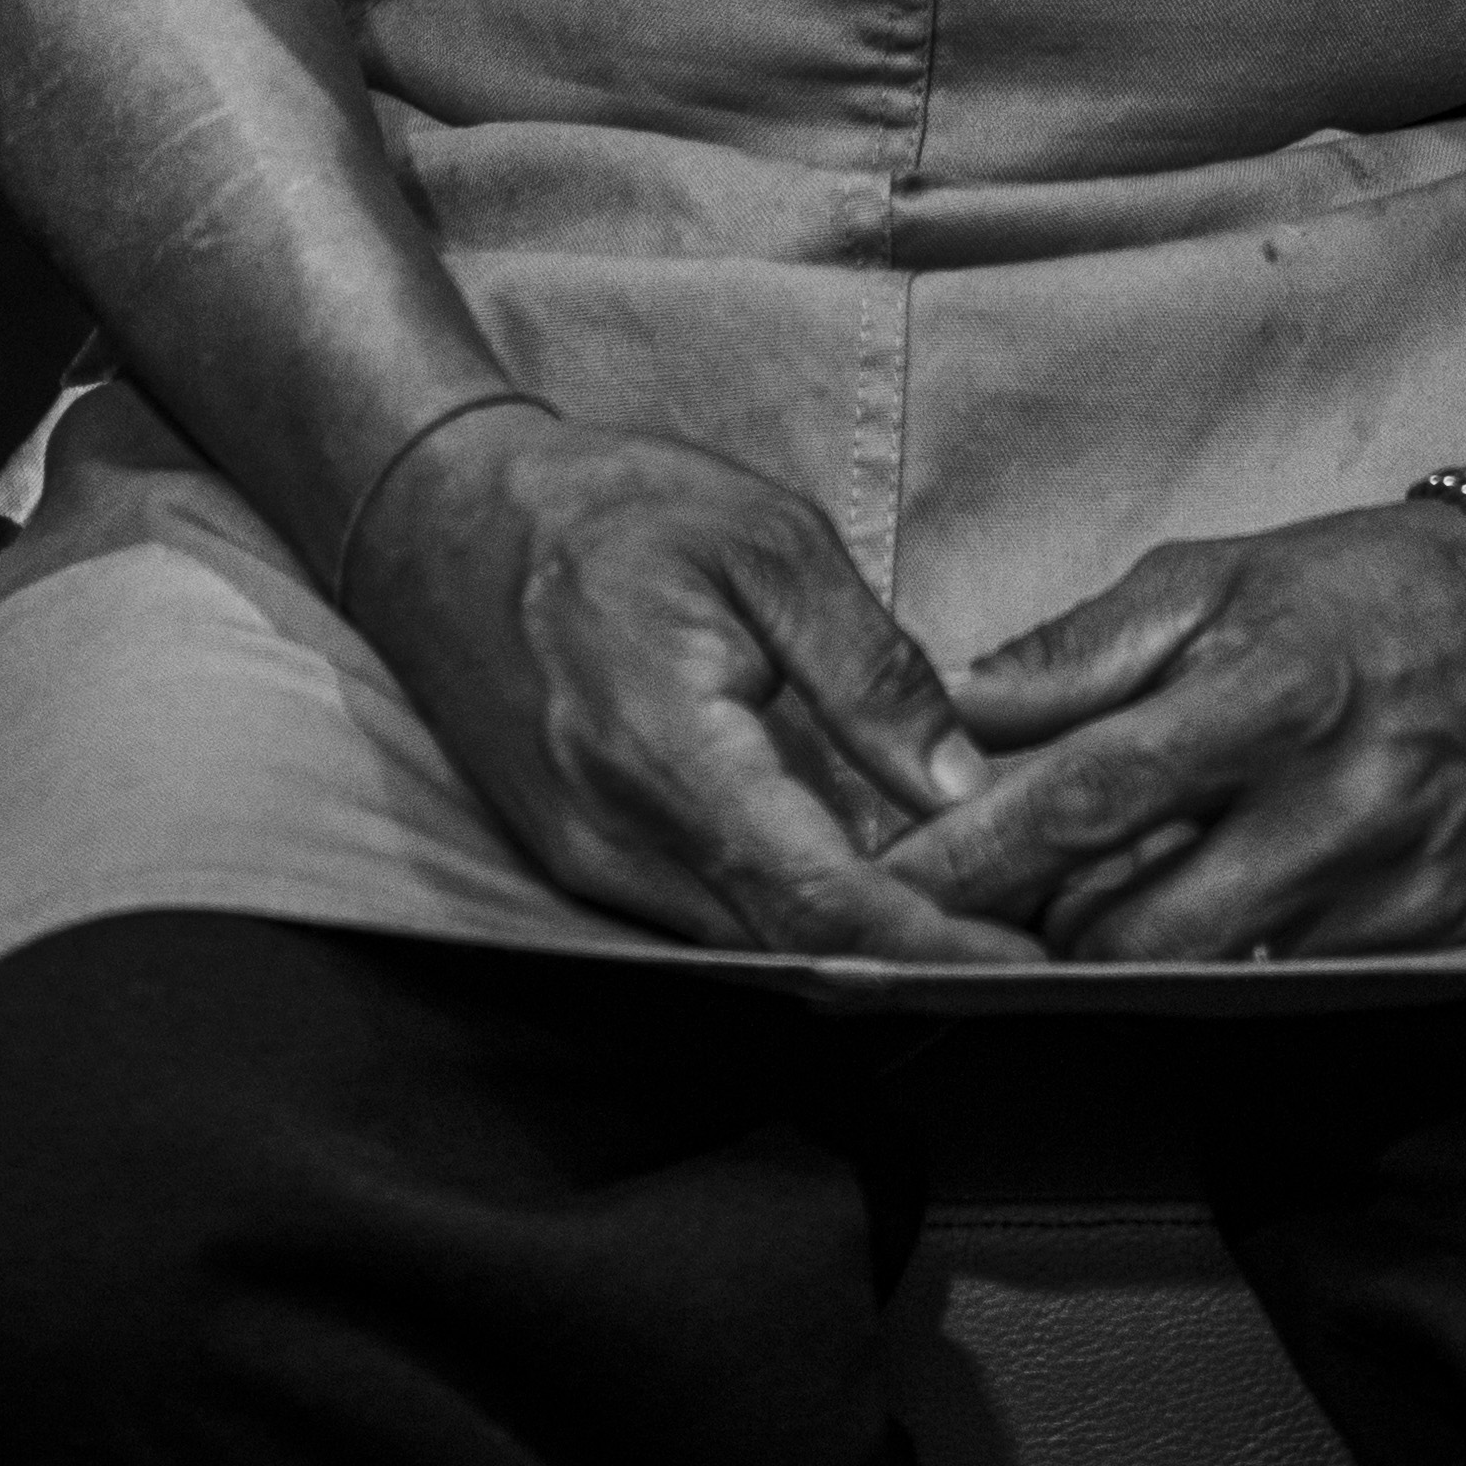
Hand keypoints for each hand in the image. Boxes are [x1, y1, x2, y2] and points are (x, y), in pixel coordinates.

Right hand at [343, 404, 1045, 966]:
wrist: (435, 518)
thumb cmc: (604, 506)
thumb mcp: (762, 539)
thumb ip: (865, 668)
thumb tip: (960, 786)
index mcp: (666, 752)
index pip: (817, 897)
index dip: (928, 942)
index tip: (1025, 958)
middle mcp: (617, 842)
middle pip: (790, 948)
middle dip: (914, 959)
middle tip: (1030, 940)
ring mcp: (589, 868)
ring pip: (750, 948)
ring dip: (858, 948)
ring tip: (972, 920)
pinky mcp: (581, 867)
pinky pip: (705, 920)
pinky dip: (793, 919)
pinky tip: (866, 890)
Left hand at [884, 502, 1465, 964]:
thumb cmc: (1374, 587)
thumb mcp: (1223, 574)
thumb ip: (1089, 649)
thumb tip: (961, 703)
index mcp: (1265, 691)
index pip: (1088, 796)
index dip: (977, 855)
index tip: (887, 891)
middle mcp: (1328, 803)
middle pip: (1139, 927)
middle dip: (1043, 933)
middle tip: (979, 916)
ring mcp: (1389, 886)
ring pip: (1212, 973)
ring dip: (1131, 954)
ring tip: (1084, 913)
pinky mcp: (1436, 941)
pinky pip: (1294, 982)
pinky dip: (1232, 960)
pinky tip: (1211, 918)